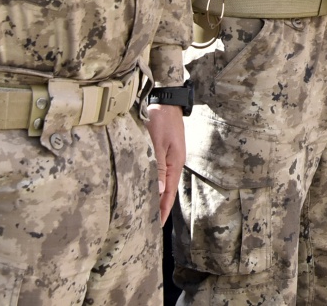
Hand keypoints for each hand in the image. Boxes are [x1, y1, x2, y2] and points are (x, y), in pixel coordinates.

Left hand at [147, 104, 185, 225]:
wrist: (167, 102)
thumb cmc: (162, 121)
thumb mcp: (158, 144)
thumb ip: (158, 167)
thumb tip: (158, 190)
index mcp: (175, 163)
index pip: (169, 192)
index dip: (164, 209)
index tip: (158, 224)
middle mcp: (175, 162)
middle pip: (168, 190)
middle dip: (161, 206)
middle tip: (151, 223)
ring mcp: (172, 157)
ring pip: (165, 182)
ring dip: (159, 196)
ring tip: (151, 210)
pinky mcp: (167, 152)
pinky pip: (162, 173)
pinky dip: (158, 184)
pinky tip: (152, 187)